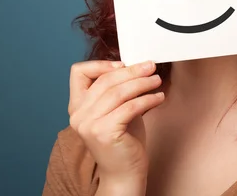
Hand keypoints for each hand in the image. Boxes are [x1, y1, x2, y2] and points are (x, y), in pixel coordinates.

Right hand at [68, 60, 164, 181]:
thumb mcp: (116, 109)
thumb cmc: (123, 140)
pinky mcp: (104, 132)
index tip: (123, 63)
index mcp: (77, 106)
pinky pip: (130, 107)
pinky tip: (159, 97)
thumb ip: (117, 90)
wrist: (124, 174)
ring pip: (118, 92)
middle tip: (150, 66)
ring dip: (142, 83)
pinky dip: (148, 99)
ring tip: (157, 80)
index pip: (78, 73)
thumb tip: (135, 66)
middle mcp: (78, 115)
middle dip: (132, 71)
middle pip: (105, 80)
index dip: (100, 64)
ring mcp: (89, 124)